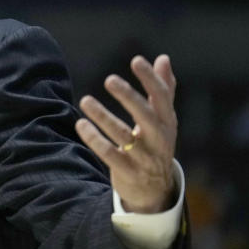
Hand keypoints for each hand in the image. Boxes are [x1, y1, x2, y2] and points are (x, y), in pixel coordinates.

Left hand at [75, 55, 177, 212]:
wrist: (155, 190)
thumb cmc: (155, 145)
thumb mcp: (163, 120)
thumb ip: (164, 90)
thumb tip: (163, 58)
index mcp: (168, 122)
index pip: (162, 97)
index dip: (151, 79)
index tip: (136, 60)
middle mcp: (159, 139)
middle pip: (145, 115)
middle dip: (128, 97)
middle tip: (109, 79)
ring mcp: (144, 157)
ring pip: (122, 135)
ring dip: (102, 116)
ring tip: (85, 100)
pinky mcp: (128, 171)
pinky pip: (109, 154)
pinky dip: (94, 139)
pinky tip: (81, 124)